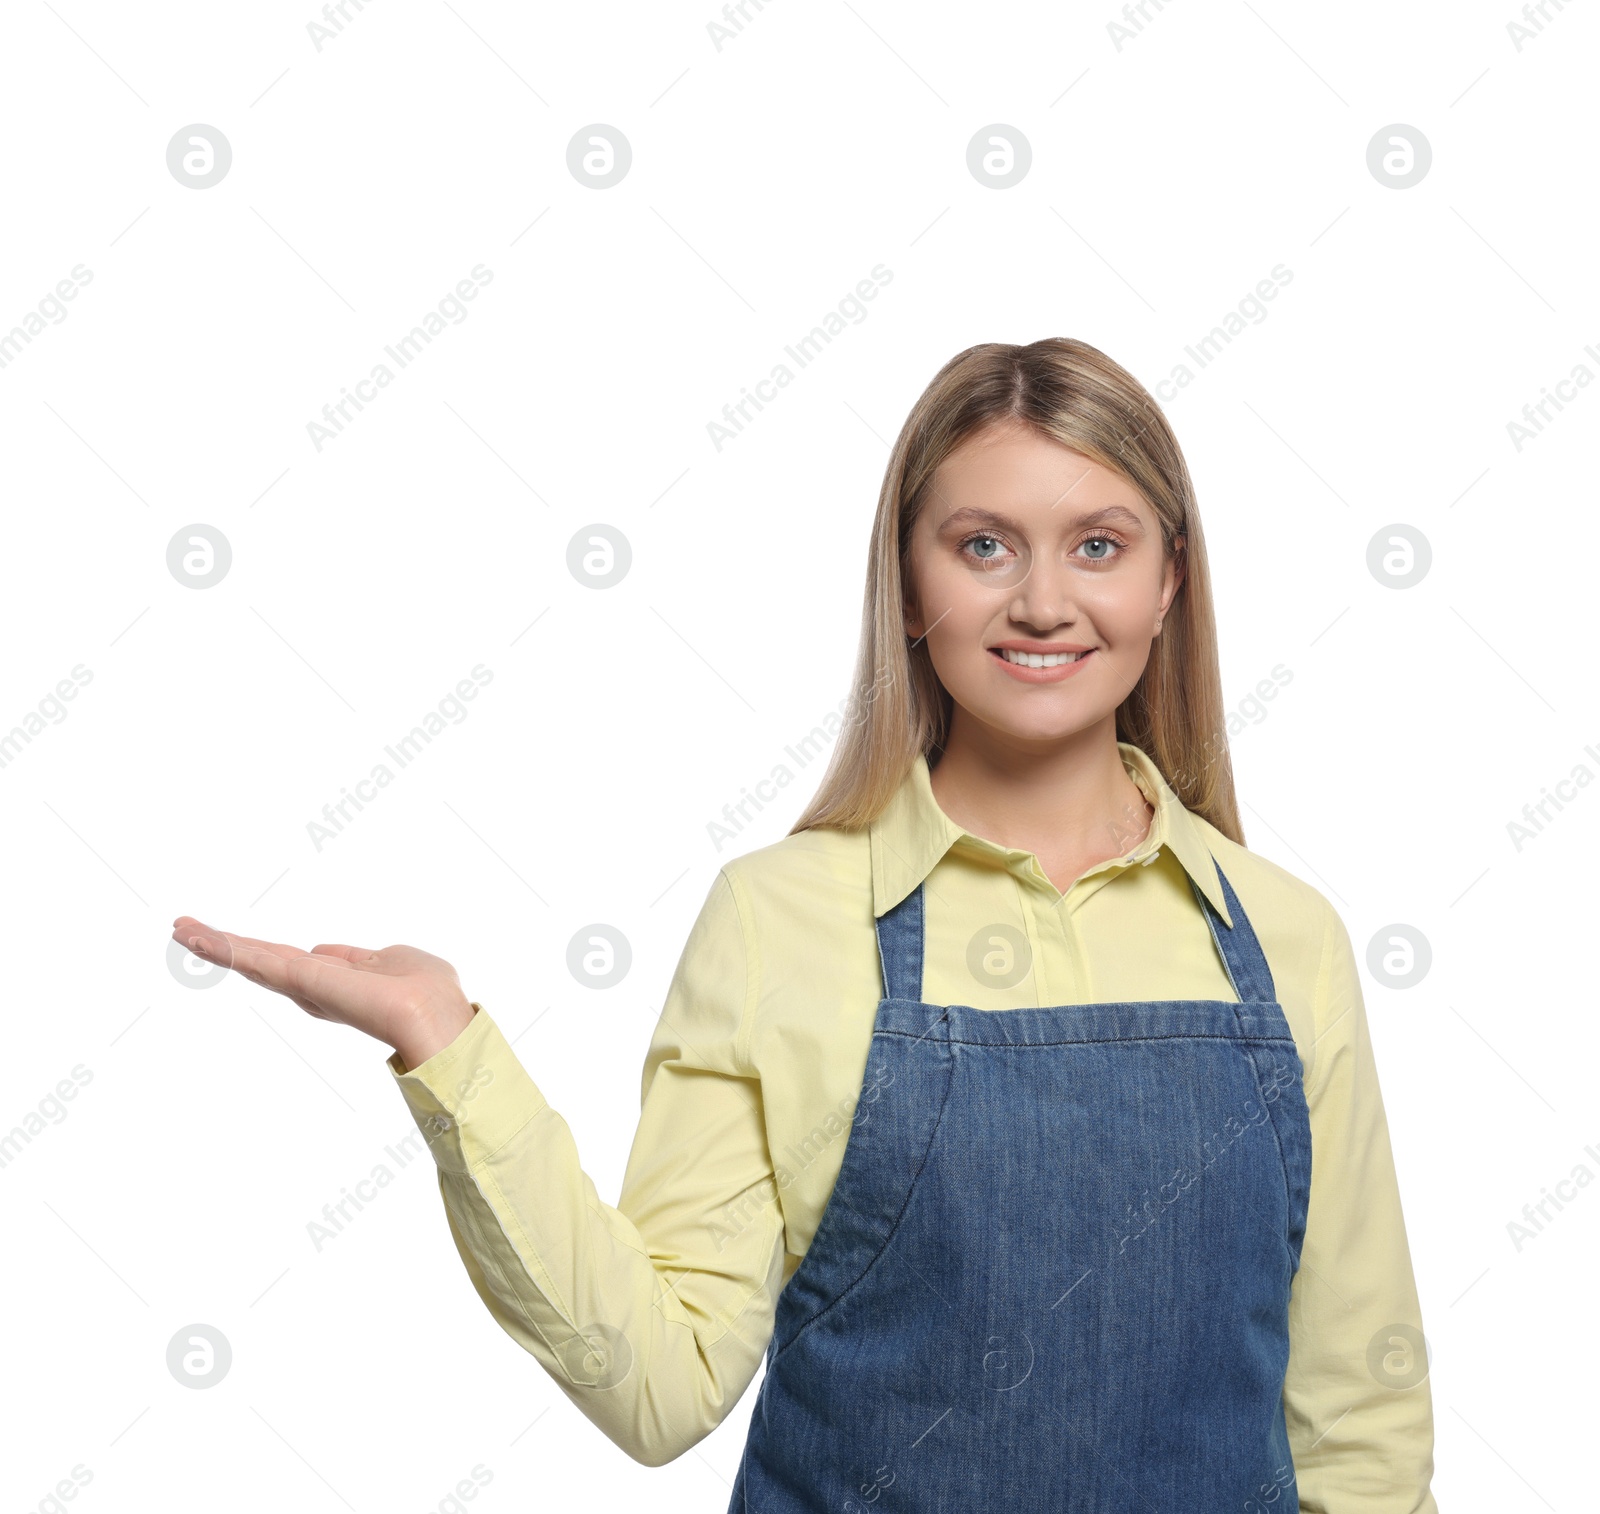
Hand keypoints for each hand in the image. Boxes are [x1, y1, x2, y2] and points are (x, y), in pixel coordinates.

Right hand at [171, 916, 475, 1069]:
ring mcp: (305, 987)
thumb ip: (358, 957)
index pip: (288, 962)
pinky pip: (258, 961)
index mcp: (335, 980)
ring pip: (253, 960)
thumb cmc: (428, 993)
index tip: (227, 937)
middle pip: (261, 961)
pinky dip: (227, 948)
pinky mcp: (301, 981)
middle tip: (182, 927)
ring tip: (180, 927)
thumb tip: (323, 950)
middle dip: (225, 945)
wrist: (434, 1017)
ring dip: (216, 943)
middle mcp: (314, 988)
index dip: (258, 950)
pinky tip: (196, 937)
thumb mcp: (393, 960)